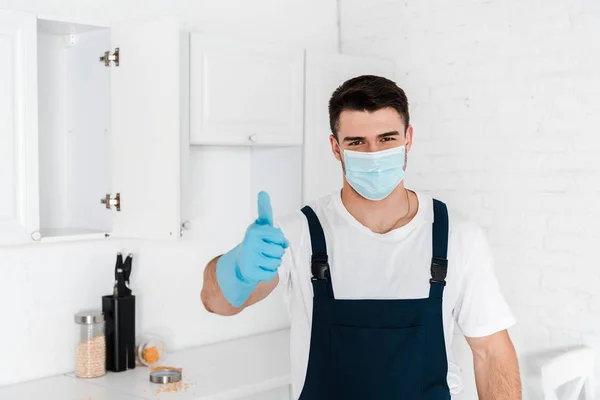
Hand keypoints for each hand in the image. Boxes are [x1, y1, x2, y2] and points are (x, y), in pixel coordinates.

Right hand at [216, 191, 288, 306]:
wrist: (241, 262)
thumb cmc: (256, 241)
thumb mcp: (261, 225)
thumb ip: (264, 210)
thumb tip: (263, 192)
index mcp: (254, 231)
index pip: (279, 236)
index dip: (279, 240)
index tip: (270, 239)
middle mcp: (250, 243)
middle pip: (279, 251)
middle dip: (277, 252)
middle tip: (266, 250)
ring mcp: (250, 259)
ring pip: (276, 262)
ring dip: (274, 262)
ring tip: (263, 258)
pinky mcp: (251, 272)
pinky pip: (271, 273)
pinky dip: (269, 272)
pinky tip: (260, 267)